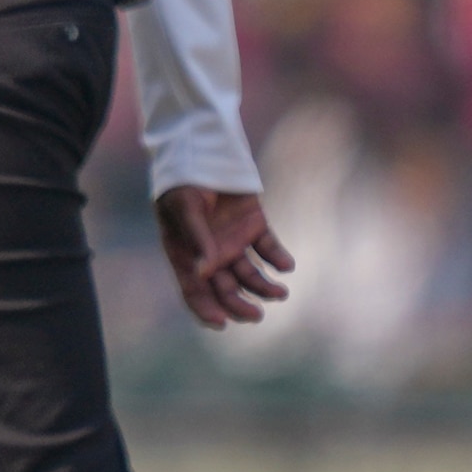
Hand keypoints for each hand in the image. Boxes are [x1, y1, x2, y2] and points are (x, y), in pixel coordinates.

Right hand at [157, 185, 293, 329]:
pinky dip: (279, 259)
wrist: (205, 149)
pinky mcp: (254, 227)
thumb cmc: (184, 179)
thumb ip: (197, 239)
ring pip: (251, 275)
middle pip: (226, 290)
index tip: (222, 322)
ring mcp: (233, 242)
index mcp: (186, 254)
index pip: (195, 290)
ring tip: (280, 293)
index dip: (206, 309)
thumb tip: (204, 273)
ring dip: (265, 288)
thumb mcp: (185, 207)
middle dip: (240, 306)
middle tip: (255, 315)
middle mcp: (210, 254)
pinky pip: (269, 249)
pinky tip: (286, 266)